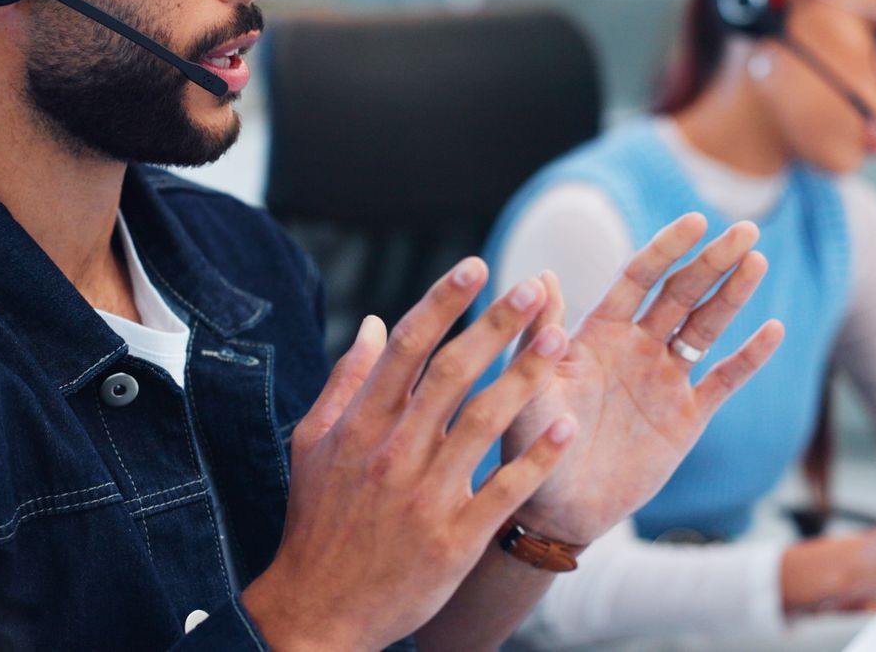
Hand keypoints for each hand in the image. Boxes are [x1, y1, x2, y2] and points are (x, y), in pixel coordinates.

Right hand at [242, 258, 578, 651]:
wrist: (319, 609)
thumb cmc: (316, 522)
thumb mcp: (311, 445)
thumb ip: (343, 381)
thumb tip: (368, 323)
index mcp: (360, 425)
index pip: (406, 347)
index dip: (443, 301)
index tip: (476, 266)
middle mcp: (393, 453)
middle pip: (453, 373)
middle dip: (496, 325)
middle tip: (534, 289)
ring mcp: (425, 496)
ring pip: (485, 422)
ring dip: (525, 377)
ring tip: (558, 341)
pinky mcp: (453, 539)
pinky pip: (505, 490)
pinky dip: (537, 457)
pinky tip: (565, 426)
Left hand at [503, 213, 783, 544]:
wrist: (555, 507)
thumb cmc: (530, 444)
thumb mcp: (530, 387)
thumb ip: (538, 335)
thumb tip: (541, 276)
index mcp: (599, 332)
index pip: (639, 278)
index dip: (667, 248)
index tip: (695, 220)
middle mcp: (636, 347)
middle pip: (681, 294)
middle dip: (712, 261)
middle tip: (746, 229)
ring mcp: (664, 379)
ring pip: (706, 327)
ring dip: (733, 295)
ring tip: (758, 260)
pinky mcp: (686, 417)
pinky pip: (724, 380)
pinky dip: (749, 357)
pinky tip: (774, 329)